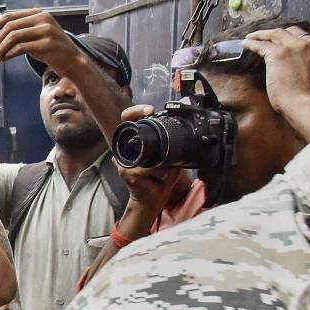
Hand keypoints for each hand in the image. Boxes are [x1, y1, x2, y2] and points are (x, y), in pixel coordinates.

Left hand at [0, 9, 80, 71]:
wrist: (73, 61)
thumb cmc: (52, 50)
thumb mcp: (36, 35)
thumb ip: (21, 31)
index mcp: (38, 13)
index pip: (8, 16)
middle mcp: (42, 19)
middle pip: (9, 26)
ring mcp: (45, 30)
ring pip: (13, 36)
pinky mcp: (46, 44)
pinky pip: (20, 48)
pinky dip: (8, 54)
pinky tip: (4, 59)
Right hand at [112, 104, 184, 237]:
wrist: (152, 200)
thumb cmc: (159, 179)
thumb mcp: (169, 159)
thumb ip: (173, 148)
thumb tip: (186, 136)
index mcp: (135, 144)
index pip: (128, 120)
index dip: (135, 111)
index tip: (150, 110)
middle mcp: (125, 150)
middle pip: (135, 132)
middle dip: (152, 140)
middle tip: (163, 146)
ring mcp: (124, 161)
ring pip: (150, 155)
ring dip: (163, 166)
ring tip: (164, 175)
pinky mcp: (126, 172)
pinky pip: (150, 169)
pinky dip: (160, 175)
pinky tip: (159, 181)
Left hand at [241, 26, 309, 133]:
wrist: (306, 105)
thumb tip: (297, 66)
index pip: (305, 37)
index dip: (291, 38)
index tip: (282, 41)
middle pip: (290, 32)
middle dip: (276, 33)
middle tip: (264, 36)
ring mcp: (294, 47)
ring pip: (275, 34)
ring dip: (261, 35)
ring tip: (251, 37)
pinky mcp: (279, 53)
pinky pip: (261, 44)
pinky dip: (252, 43)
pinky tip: (245, 44)